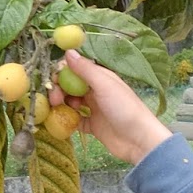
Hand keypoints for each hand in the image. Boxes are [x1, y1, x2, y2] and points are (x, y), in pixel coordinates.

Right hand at [50, 50, 170, 165]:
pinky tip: (63, 122)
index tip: (54, 81)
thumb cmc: (124, 108)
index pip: (76, 69)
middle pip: (71, 86)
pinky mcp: (93, 126)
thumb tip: (68, 52)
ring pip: (71, 102)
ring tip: (58, 110)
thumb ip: (85, 69)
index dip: (62, 73)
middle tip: (55, 100)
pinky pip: (75, 120)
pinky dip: (68, 120)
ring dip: (62, 104)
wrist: (139, 141)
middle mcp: (96, 91)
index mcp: (101, 77)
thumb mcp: (104, 85)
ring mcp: (94, 109)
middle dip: (60, 90)